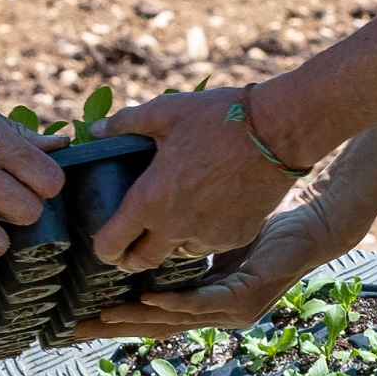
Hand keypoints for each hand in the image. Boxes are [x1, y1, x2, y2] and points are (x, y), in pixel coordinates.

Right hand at [57, 201, 355, 341]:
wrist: (314, 223)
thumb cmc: (266, 222)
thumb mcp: (212, 231)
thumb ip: (180, 237)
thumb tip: (144, 216)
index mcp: (202, 298)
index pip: (150, 313)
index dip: (115, 317)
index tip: (79, 316)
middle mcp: (214, 313)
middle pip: (153, 326)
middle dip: (112, 328)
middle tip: (73, 329)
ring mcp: (230, 312)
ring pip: (173, 320)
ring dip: (135, 319)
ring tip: (102, 316)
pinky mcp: (245, 298)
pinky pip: (203, 303)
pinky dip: (174, 303)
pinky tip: (148, 299)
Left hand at [92, 85, 304, 274]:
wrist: (278, 131)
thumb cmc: (218, 119)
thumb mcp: (165, 112)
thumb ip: (126, 124)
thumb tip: (99, 130)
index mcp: (151, 200)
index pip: (110, 246)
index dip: (103, 248)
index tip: (106, 241)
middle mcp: (176, 227)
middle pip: (141, 263)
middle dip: (130, 258)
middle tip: (130, 244)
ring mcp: (208, 237)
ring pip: (177, 255)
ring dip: (168, 245)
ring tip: (171, 221)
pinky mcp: (235, 238)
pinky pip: (209, 246)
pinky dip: (201, 236)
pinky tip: (205, 213)